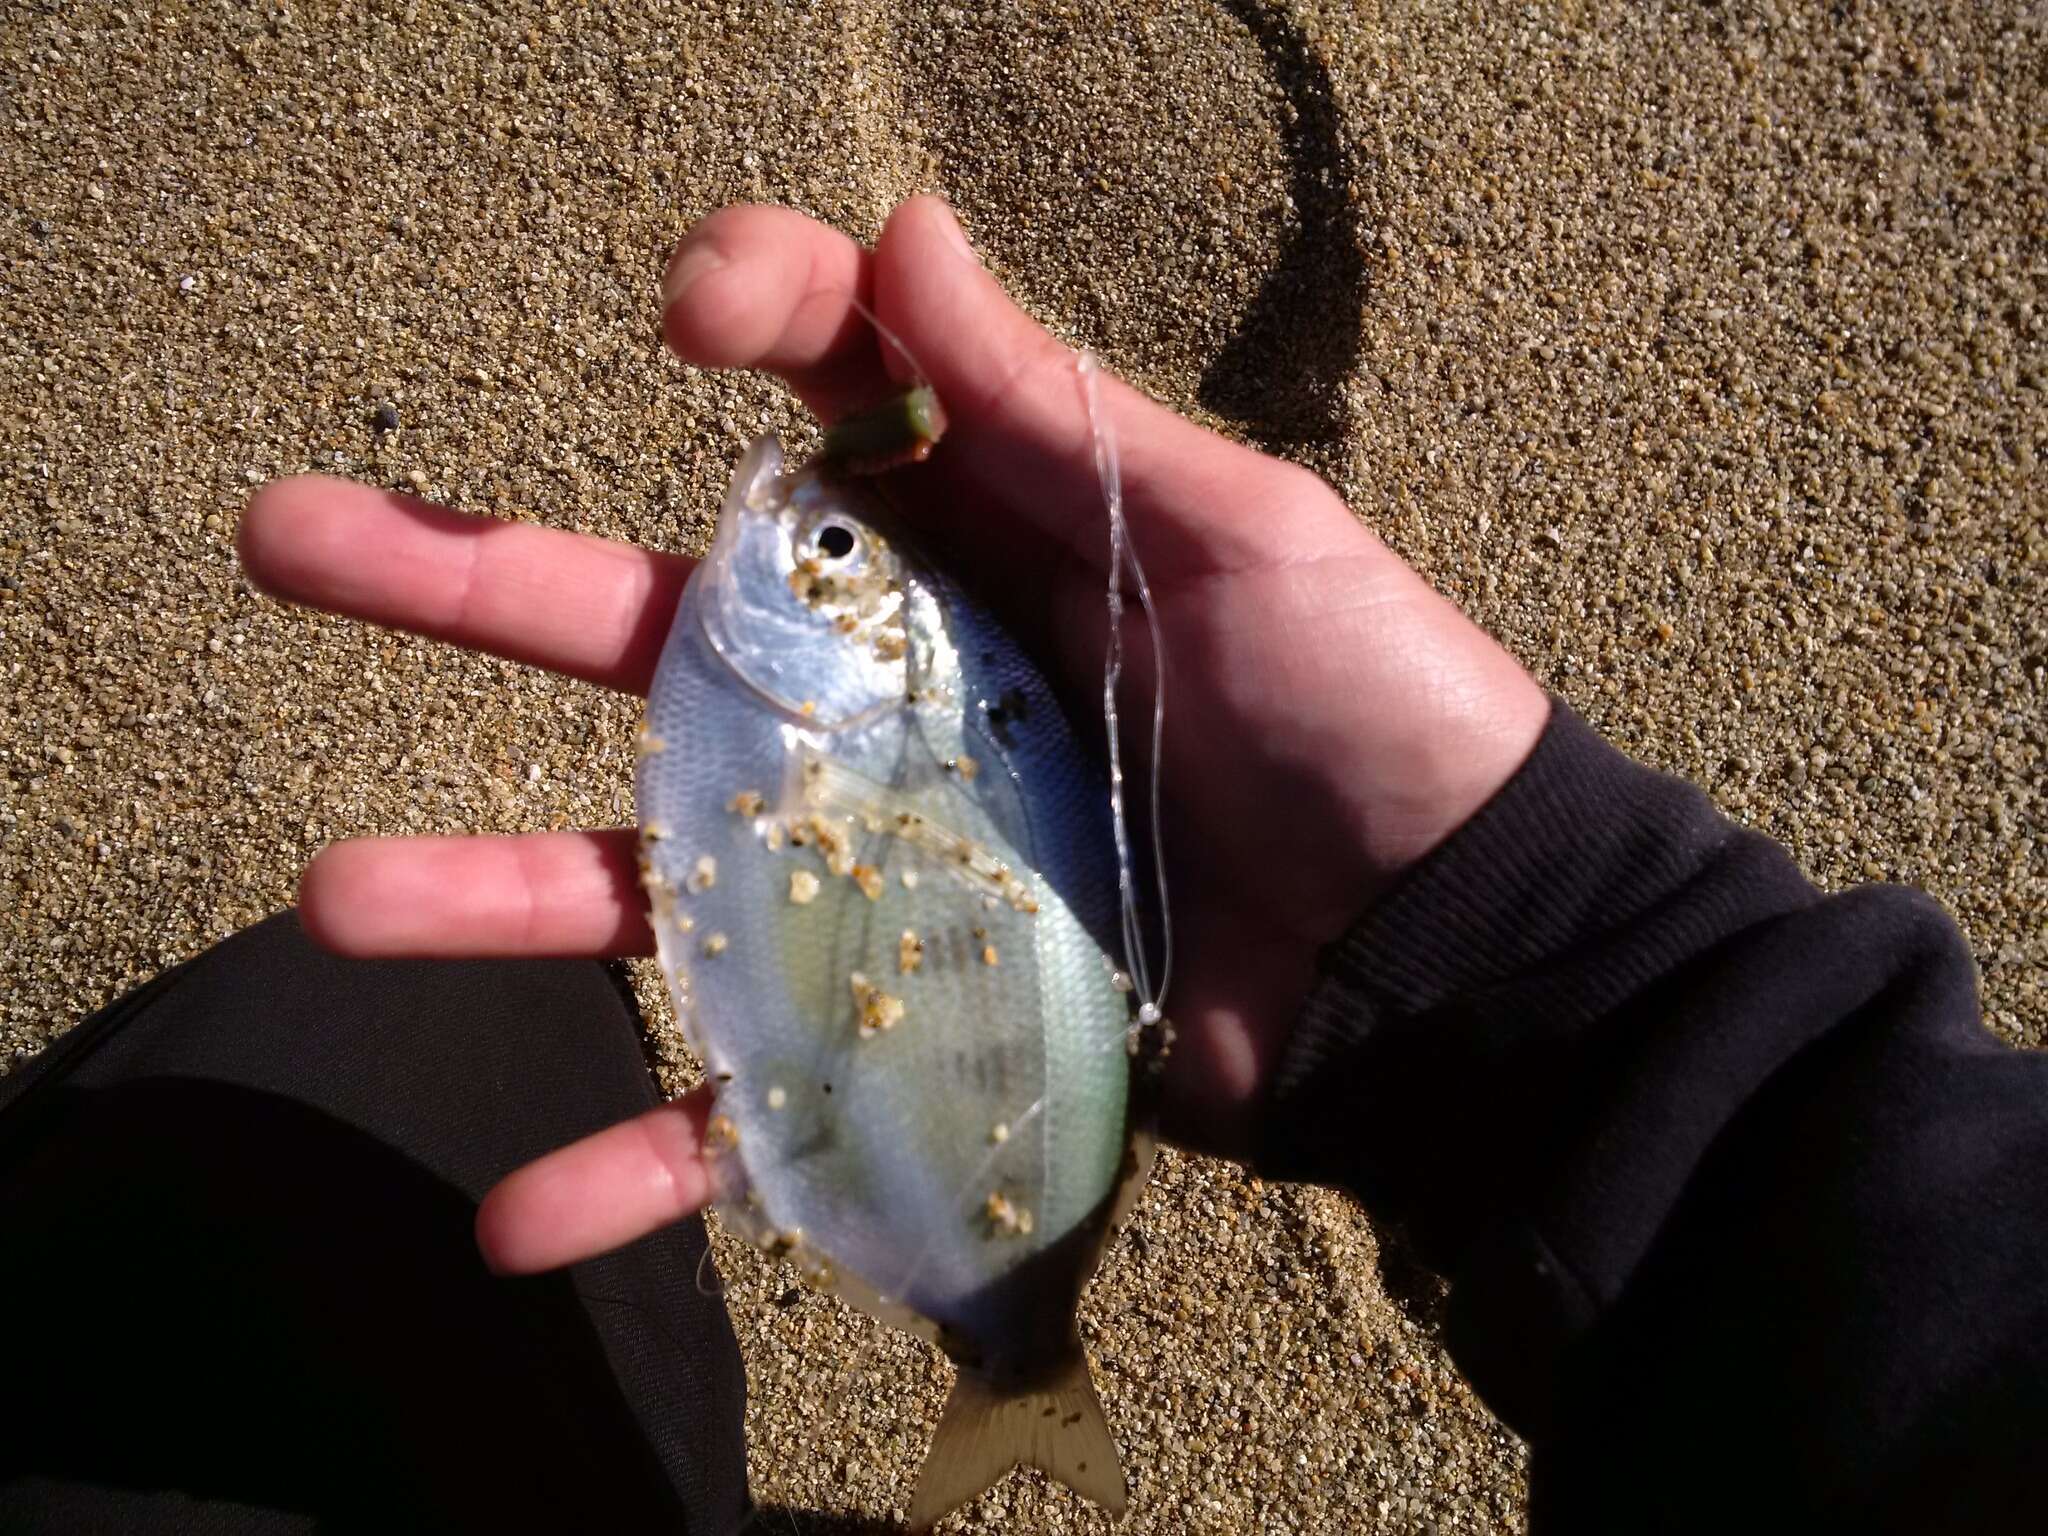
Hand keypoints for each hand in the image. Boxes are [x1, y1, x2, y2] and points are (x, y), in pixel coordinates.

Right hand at [238, 197, 1546, 1275]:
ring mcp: (885, 865)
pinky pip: (752, 1092)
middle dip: (476, 583)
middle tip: (296, 538)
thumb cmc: (1378, 715)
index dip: (748, 320)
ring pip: (654, 870)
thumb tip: (905, 229)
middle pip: (654, 630)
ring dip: (492, 887)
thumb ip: (1056, 410)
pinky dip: (642, 1155)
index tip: (691, 310)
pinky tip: (517, 1211)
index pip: (824, 404)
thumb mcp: (1237, 535)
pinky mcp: (912, 1021)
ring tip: (337, 896)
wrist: (1450, 957)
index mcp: (983, 547)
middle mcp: (898, 694)